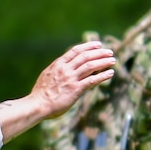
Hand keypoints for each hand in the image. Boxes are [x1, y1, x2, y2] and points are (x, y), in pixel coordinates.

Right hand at [0, 40, 117, 140]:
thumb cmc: (41, 93)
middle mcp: (65, 69)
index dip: (88, 46)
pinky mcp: (75, 89)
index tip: (98, 44)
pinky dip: (103, 76)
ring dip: (103, 62)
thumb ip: (58, 69)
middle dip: (99, 53)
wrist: (37, 105)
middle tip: (110, 51)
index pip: (75, 51)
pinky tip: (110, 73)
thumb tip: (66, 66)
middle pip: (85, 56)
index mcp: (58, 64)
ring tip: (113, 60)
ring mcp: (70, 79)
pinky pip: (92, 80)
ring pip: (91, 66)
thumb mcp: (48, 75)